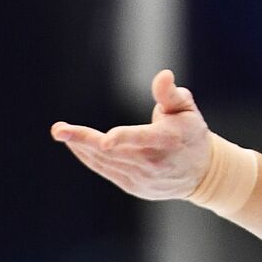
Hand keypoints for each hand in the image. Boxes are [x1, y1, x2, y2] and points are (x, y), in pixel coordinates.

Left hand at [51, 69, 210, 200]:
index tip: (106, 140)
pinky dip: (89, 157)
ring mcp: (142, 178)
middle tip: (59, 130)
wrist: (202, 173)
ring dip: (81, 147)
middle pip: (113, 152)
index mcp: (168, 140)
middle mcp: (154, 162)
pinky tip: (77, 145)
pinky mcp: (133, 186)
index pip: (143, 139)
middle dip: (83, 140)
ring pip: (105, 162)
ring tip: (62, 132)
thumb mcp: (187, 109)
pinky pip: (106, 170)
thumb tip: (163, 75)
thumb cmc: (191, 133)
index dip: (124, 138)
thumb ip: (170, 93)